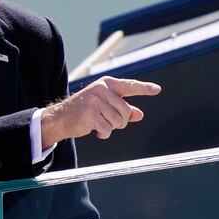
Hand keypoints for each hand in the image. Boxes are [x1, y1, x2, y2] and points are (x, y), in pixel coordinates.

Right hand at [41, 76, 161, 148]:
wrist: (60, 117)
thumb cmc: (85, 111)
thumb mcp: (105, 106)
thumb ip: (123, 109)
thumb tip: (139, 114)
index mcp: (107, 84)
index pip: (129, 86)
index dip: (144, 88)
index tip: (157, 89)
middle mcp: (101, 89)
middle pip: (125, 111)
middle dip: (119, 121)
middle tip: (106, 121)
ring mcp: (94, 100)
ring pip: (117, 121)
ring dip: (110, 127)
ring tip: (98, 123)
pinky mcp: (89, 113)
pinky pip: (107, 129)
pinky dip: (103, 133)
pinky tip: (95, 130)